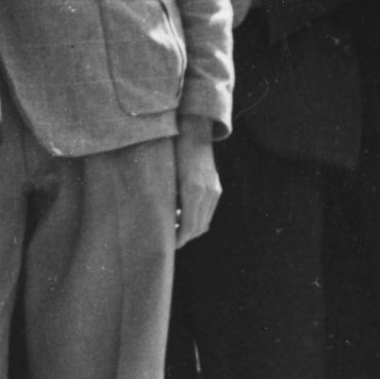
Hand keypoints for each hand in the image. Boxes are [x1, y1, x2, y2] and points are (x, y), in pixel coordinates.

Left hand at [173, 126, 221, 246]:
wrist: (193, 134)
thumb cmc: (173, 154)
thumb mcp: (166, 178)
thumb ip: (167, 200)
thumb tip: (163, 220)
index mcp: (192, 190)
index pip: (190, 227)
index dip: (180, 239)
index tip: (169, 245)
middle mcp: (207, 192)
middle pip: (199, 228)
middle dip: (185, 237)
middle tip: (170, 241)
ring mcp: (214, 190)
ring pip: (205, 222)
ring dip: (192, 230)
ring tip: (176, 230)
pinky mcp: (216, 187)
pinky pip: (208, 211)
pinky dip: (198, 219)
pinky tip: (185, 216)